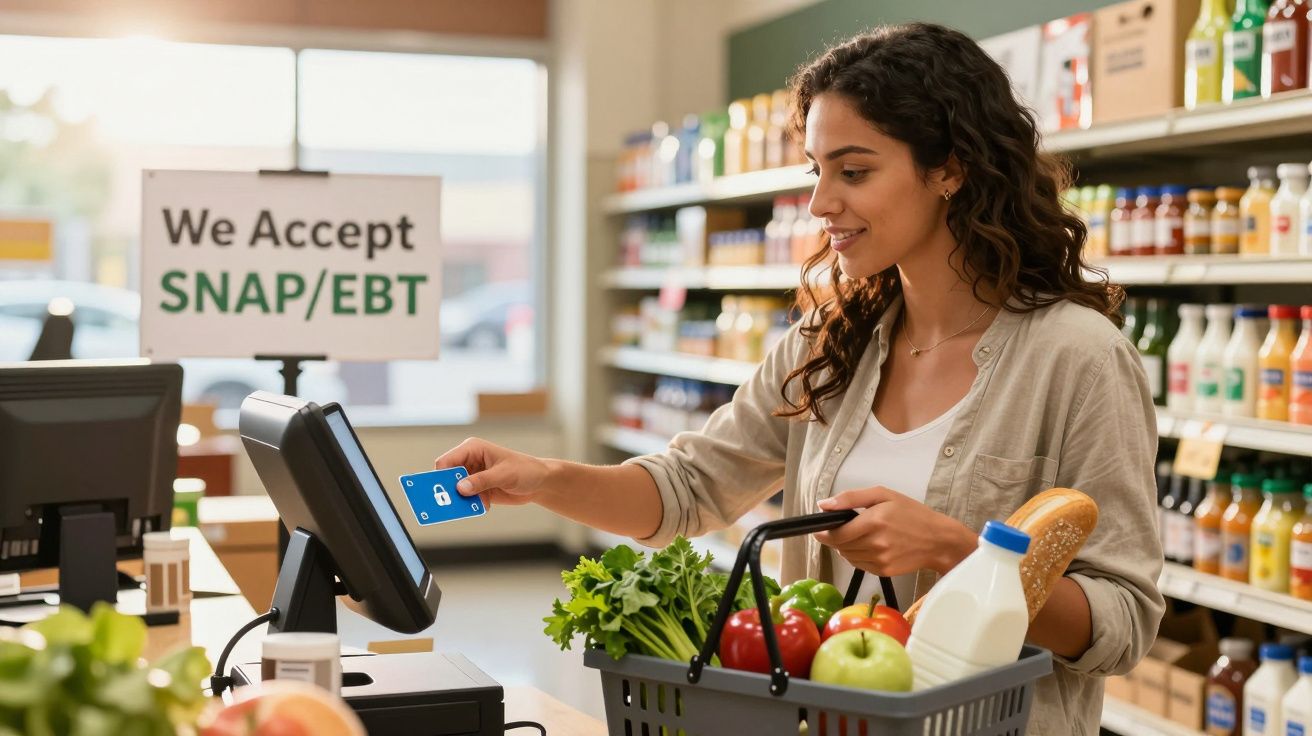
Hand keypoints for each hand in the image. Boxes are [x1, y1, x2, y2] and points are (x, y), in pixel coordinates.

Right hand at [434, 438, 550, 507]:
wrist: (539, 483)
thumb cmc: (524, 470)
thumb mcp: (504, 475)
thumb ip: (482, 481)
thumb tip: (460, 488)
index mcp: (472, 449)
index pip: (447, 461)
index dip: (442, 476)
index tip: (444, 490)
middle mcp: (469, 461)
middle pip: (447, 477)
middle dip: (448, 491)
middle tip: (450, 504)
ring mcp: (472, 476)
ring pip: (454, 491)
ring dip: (461, 500)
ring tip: (473, 505)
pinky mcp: (477, 490)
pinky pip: (465, 500)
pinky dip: (472, 505)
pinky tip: (486, 505)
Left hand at [815, 487, 975, 576]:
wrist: (938, 540)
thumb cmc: (913, 514)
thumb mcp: (883, 495)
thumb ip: (851, 498)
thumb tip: (824, 505)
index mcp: (874, 521)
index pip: (837, 534)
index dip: (824, 533)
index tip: (819, 529)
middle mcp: (876, 543)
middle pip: (840, 546)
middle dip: (836, 538)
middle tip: (843, 529)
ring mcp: (880, 559)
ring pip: (848, 556)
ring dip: (847, 547)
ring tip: (861, 536)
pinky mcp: (883, 571)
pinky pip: (859, 565)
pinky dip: (858, 556)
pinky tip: (870, 546)